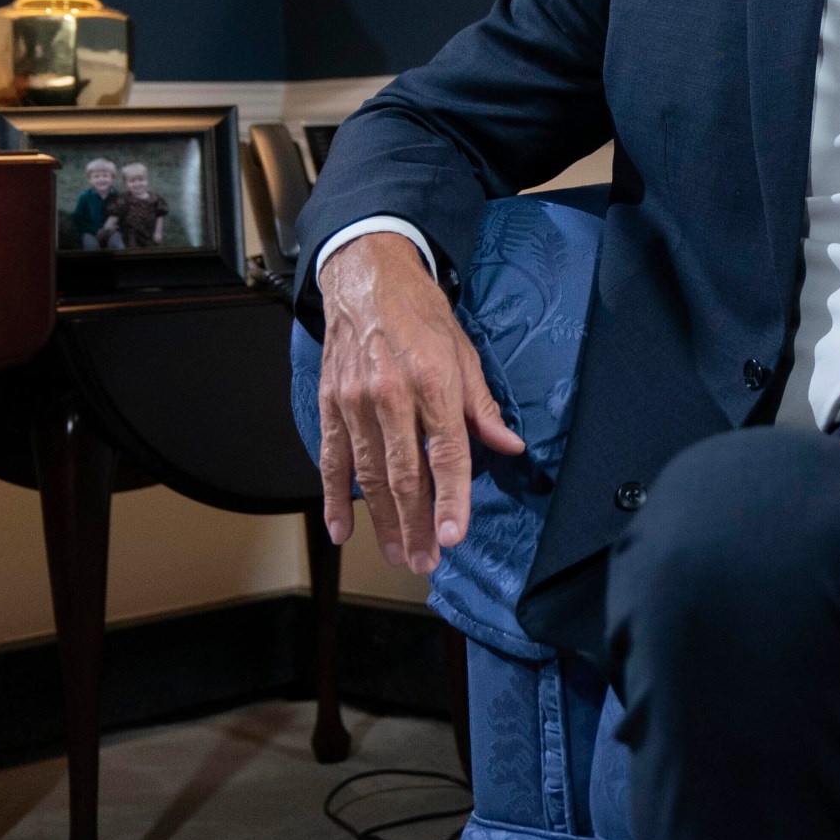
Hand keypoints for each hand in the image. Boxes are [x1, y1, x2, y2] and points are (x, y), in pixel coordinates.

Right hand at [317, 232, 524, 572]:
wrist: (367, 278)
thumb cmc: (422, 316)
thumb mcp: (465, 352)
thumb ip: (482, 407)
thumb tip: (509, 447)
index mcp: (433, 382)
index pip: (447, 453)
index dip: (452, 498)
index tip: (453, 535)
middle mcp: (391, 394)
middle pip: (405, 474)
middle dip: (416, 524)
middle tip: (426, 561)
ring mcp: (355, 401)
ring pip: (369, 474)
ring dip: (383, 521)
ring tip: (398, 554)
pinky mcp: (330, 404)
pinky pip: (330, 459)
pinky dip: (334, 498)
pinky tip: (342, 530)